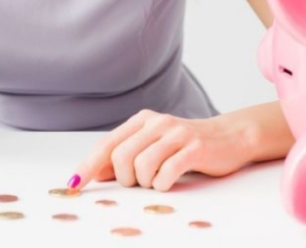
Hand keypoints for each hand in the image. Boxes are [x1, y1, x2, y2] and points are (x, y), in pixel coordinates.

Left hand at [67, 109, 252, 192]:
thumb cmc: (187, 145)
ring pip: (141, 166)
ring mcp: (177, 134)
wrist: (230, 137)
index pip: (107, 144)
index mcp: (143, 120)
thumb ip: (126, 155)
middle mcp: (157, 123)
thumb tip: (95, 172)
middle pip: (121, 157)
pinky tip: (169, 180)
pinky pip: (166, 172)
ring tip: (157, 180)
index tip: (74, 184)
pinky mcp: (194, 148)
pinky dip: (163, 184)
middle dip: (125, 178)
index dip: (89, 166)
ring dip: (146, 182)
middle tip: (140, 182)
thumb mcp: (153, 145)